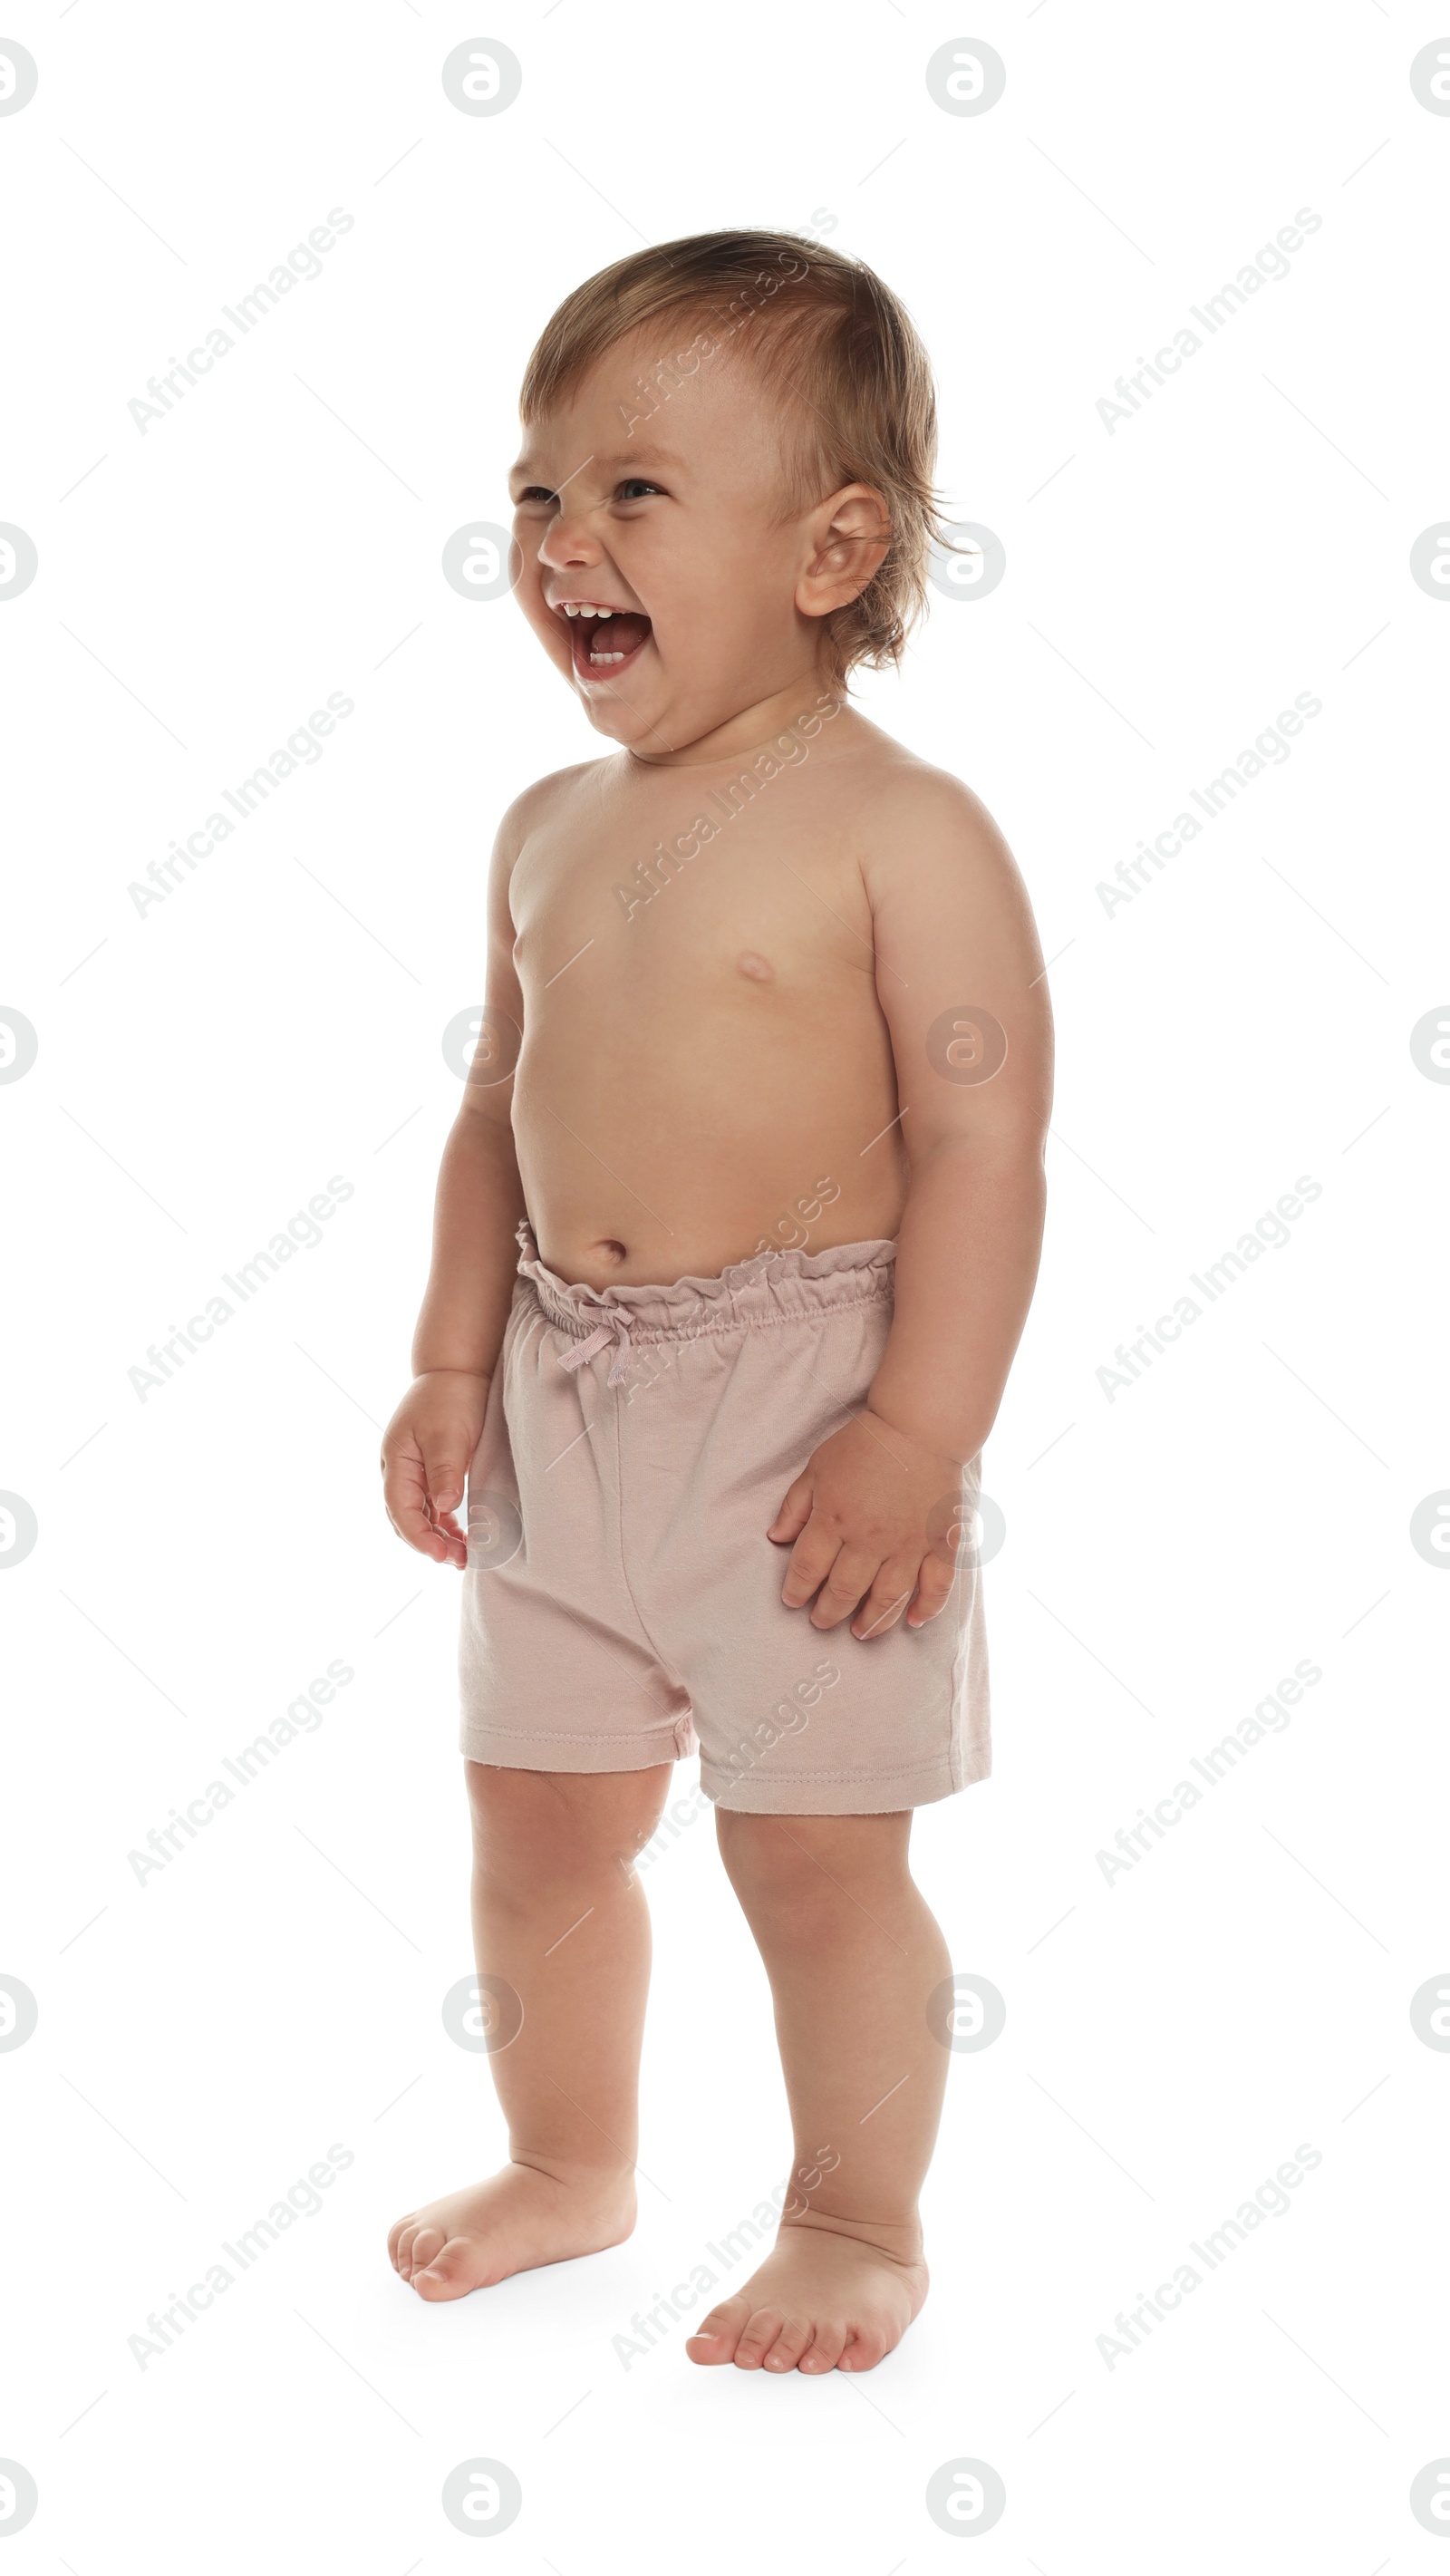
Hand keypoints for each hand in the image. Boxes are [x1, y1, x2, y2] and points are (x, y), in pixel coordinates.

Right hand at [381, 1370, 489, 1568]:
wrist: (456, 1369)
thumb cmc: (451, 1397)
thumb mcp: (448, 1433)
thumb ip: (445, 1470)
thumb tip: (444, 1506)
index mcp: (396, 1460)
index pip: (400, 1509)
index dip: (418, 1536)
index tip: (440, 1554)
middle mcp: (399, 1469)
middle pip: (405, 1518)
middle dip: (428, 1543)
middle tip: (458, 1560)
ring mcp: (413, 1471)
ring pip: (419, 1515)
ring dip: (438, 1536)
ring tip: (462, 1555)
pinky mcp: (429, 1470)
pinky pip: (430, 1506)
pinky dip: (444, 1523)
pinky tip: (461, 1536)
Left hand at [767, 1410, 964, 1639]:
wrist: (919, 1427)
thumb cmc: (865, 1445)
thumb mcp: (817, 1468)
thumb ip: (795, 1507)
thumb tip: (776, 1539)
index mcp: (835, 1519)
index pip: (808, 1568)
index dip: (797, 1590)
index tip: (793, 1602)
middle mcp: (870, 1539)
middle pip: (844, 1591)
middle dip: (828, 1612)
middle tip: (822, 1622)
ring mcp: (908, 1545)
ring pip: (887, 1598)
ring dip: (871, 1621)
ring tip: (859, 1632)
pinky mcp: (939, 1544)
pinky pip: (936, 1587)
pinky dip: (926, 1609)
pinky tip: (913, 1622)